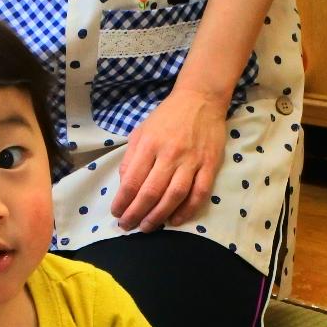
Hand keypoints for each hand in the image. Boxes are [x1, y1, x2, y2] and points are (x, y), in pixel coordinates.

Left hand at [111, 85, 228, 231]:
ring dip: (158, 216)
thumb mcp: (141, 131)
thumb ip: (131, 158)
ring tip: (147, 227)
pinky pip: (199, 193)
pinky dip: (187, 210)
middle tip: (128, 225)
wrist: (201, 99)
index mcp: (149, 144)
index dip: (123, 201)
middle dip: (136, 214)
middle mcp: (170, 153)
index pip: (132, 180)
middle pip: (151, 192)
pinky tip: (175, 220)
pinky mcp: (210, 165)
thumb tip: (124, 186)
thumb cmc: (167, 117)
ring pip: (174, 196)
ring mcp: (192, 160)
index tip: (117, 213)